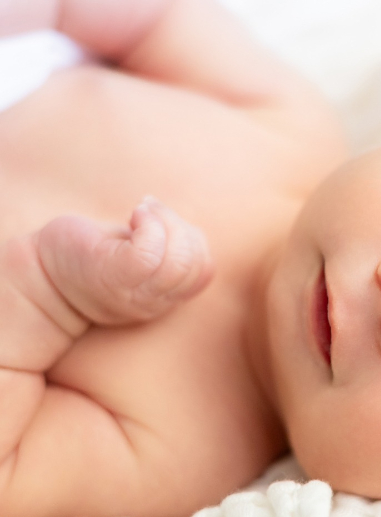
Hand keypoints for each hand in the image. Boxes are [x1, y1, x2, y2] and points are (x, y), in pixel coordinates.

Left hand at [36, 197, 212, 324]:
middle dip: (180, 227)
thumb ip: (170, 250)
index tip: (163, 221)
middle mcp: (153, 304)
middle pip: (197, 263)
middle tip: (149, 213)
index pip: (206, 269)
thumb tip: (189, 231)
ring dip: (165, 221)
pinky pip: (151, 251)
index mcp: (165, 299)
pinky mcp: (113, 277)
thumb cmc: (92, 256)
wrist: (39, 273)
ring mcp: (134, 295)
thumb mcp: (142, 256)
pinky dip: (150, 222)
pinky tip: (134, 215)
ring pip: (179, 257)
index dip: (193, 239)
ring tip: (140, 213)